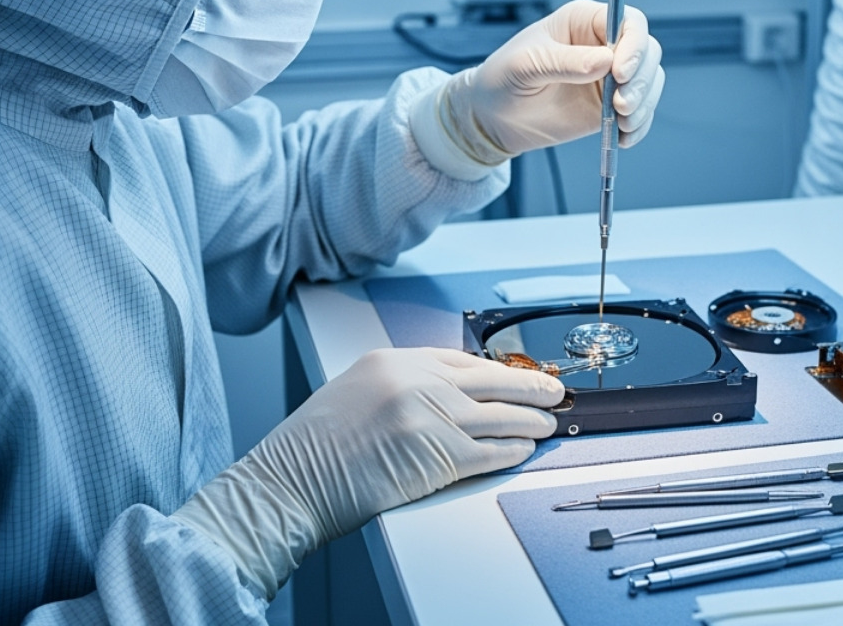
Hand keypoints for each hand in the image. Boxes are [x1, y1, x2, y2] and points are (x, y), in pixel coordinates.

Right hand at [173, 347, 562, 597]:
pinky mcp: (436, 456)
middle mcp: (416, 381)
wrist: (288, 483)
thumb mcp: (358, 388)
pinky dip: (512, 451)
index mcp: (396, 360)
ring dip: (531, 421)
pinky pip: (489, 451)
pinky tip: (523, 449)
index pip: (464, 358)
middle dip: (532, 387)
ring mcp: (429, 417)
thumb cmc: (314, 445)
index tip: (519, 374)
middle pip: (493, 380)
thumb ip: (405, 383)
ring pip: (500, 416)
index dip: (500, 369)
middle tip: (554, 391)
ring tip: (548, 424)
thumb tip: (453, 392)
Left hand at [437, 0, 664, 164]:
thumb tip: (604, 62)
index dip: (634, 44)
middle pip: (648, 51)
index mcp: (584, 21)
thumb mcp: (525, 65)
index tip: (620, 72)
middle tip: (622, 105)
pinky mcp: (611, 105)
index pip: (629, 21)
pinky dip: (639, 126)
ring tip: (622, 123)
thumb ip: (563, 62)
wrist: (493, 117)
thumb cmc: (502, 78)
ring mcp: (610, 76)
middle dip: (641, 80)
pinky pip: (640, 111)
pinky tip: (623, 137)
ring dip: (644, 104)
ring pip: (649, 81)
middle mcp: (604, 44)